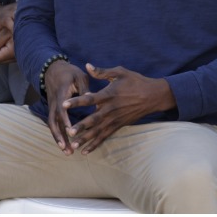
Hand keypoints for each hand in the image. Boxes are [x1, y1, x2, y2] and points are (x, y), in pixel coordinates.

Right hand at [43, 60, 88, 154]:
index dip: (65, 119)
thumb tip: (93, 99)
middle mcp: (54, 102)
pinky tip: (64, 145)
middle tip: (67, 148)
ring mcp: (52, 107)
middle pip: (54, 121)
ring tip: (66, 151)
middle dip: (60, 136)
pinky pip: (54, 124)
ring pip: (52, 125)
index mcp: (62, 93)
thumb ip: (85, 89)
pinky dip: (58, 135)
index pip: (61, 108)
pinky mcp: (53, 109)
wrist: (52, 69)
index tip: (71, 129)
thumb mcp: (79, 76)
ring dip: (58, 139)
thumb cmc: (69, 72)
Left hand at [61, 64, 175, 154]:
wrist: (153, 95)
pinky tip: (86, 151)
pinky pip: (105, 136)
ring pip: (98, 131)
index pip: (90, 99)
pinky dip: (96, 144)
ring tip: (74, 145)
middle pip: (94, 119)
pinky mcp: (118, 125)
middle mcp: (111, 109)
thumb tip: (87, 65)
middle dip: (81, 126)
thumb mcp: (120, 72)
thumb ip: (102, 71)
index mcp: (109, 94)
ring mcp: (115, 119)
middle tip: (69, 131)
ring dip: (86, 138)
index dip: (77, 101)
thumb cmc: (135, 81)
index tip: (64, 104)